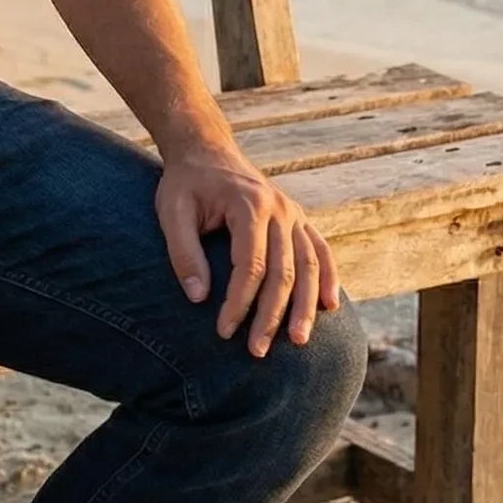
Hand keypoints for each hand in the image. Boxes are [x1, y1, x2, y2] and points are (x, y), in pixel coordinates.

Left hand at [154, 143, 340, 355]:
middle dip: (271, 315)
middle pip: (283, 272)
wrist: (206, 150)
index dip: (239, 302)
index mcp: (249, 206)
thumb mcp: (171, 210)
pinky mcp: (299, 219)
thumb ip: (183, 252)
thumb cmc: (185, 183)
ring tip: (299, 342)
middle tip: (257, 351)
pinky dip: (329, 279)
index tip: (224, 331)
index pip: (250, 265)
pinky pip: (320, 251)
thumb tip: (198, 298)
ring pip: (309, 266)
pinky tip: (330, 307)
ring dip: (306, 307)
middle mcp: (280, 210)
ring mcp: (294, 214)